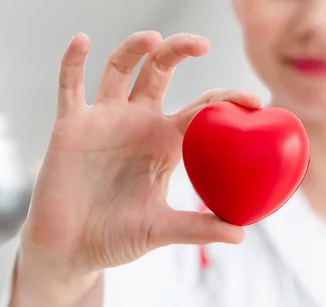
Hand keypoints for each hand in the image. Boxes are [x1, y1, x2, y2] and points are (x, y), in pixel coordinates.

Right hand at [20, 31, 260, 284]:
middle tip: (202, 45)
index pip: (200, 109)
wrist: (70, 248)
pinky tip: (81, 40)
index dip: (227, 99)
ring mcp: (103, 120)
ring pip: (119, 68)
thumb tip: (241, 235)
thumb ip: (195, 227)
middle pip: (159, 70)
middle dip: (179, 50)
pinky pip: (70, 85)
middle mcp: (136, 123)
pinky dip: (72, 61)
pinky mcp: (70, 125)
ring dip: (133, 48)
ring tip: (151, 39)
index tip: (255, 101)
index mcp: (164, 143)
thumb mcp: (158, 229)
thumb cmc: (115, 239)